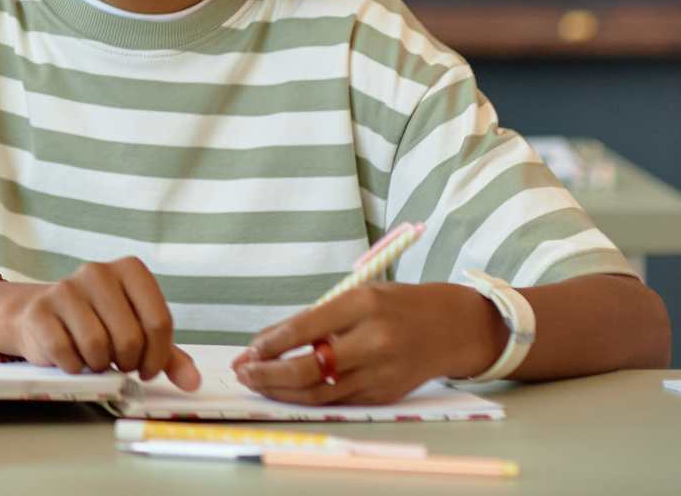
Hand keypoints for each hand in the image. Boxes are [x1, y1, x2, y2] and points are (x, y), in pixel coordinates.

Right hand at [0, 258, 198, 389]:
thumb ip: (169, 357)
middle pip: (130, 338)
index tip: (147, 369)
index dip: (157, 356)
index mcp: (129, 270)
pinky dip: (74, 366)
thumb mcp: (139, 335)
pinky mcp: (39, 310)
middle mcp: (97, 271)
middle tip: (119, 364)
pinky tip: (72, 357)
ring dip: (99, 365)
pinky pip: (66, 353)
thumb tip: (193, 382)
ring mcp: (65, 288)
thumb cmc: (99, 325)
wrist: (44, 318)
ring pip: (97, 346)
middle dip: (128, 363)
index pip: (159, 321)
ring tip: (95, 358)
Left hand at [234, 282, 504, 405]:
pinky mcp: (386, 395)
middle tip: (242, 372)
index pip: (304, 329)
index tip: (248, 350)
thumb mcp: (356, 296)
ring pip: (320, 392)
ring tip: (255, 383)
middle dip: (268, 375)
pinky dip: (308, 397)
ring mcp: (382, 373)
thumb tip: (265, 342)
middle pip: (309, 369)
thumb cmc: (396, 305)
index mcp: (363, 306)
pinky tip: (286, 391)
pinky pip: (338, 399)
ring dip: (281, 391)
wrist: (452, 328)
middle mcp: (374, 342)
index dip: (270, 344)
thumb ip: (314, 319)